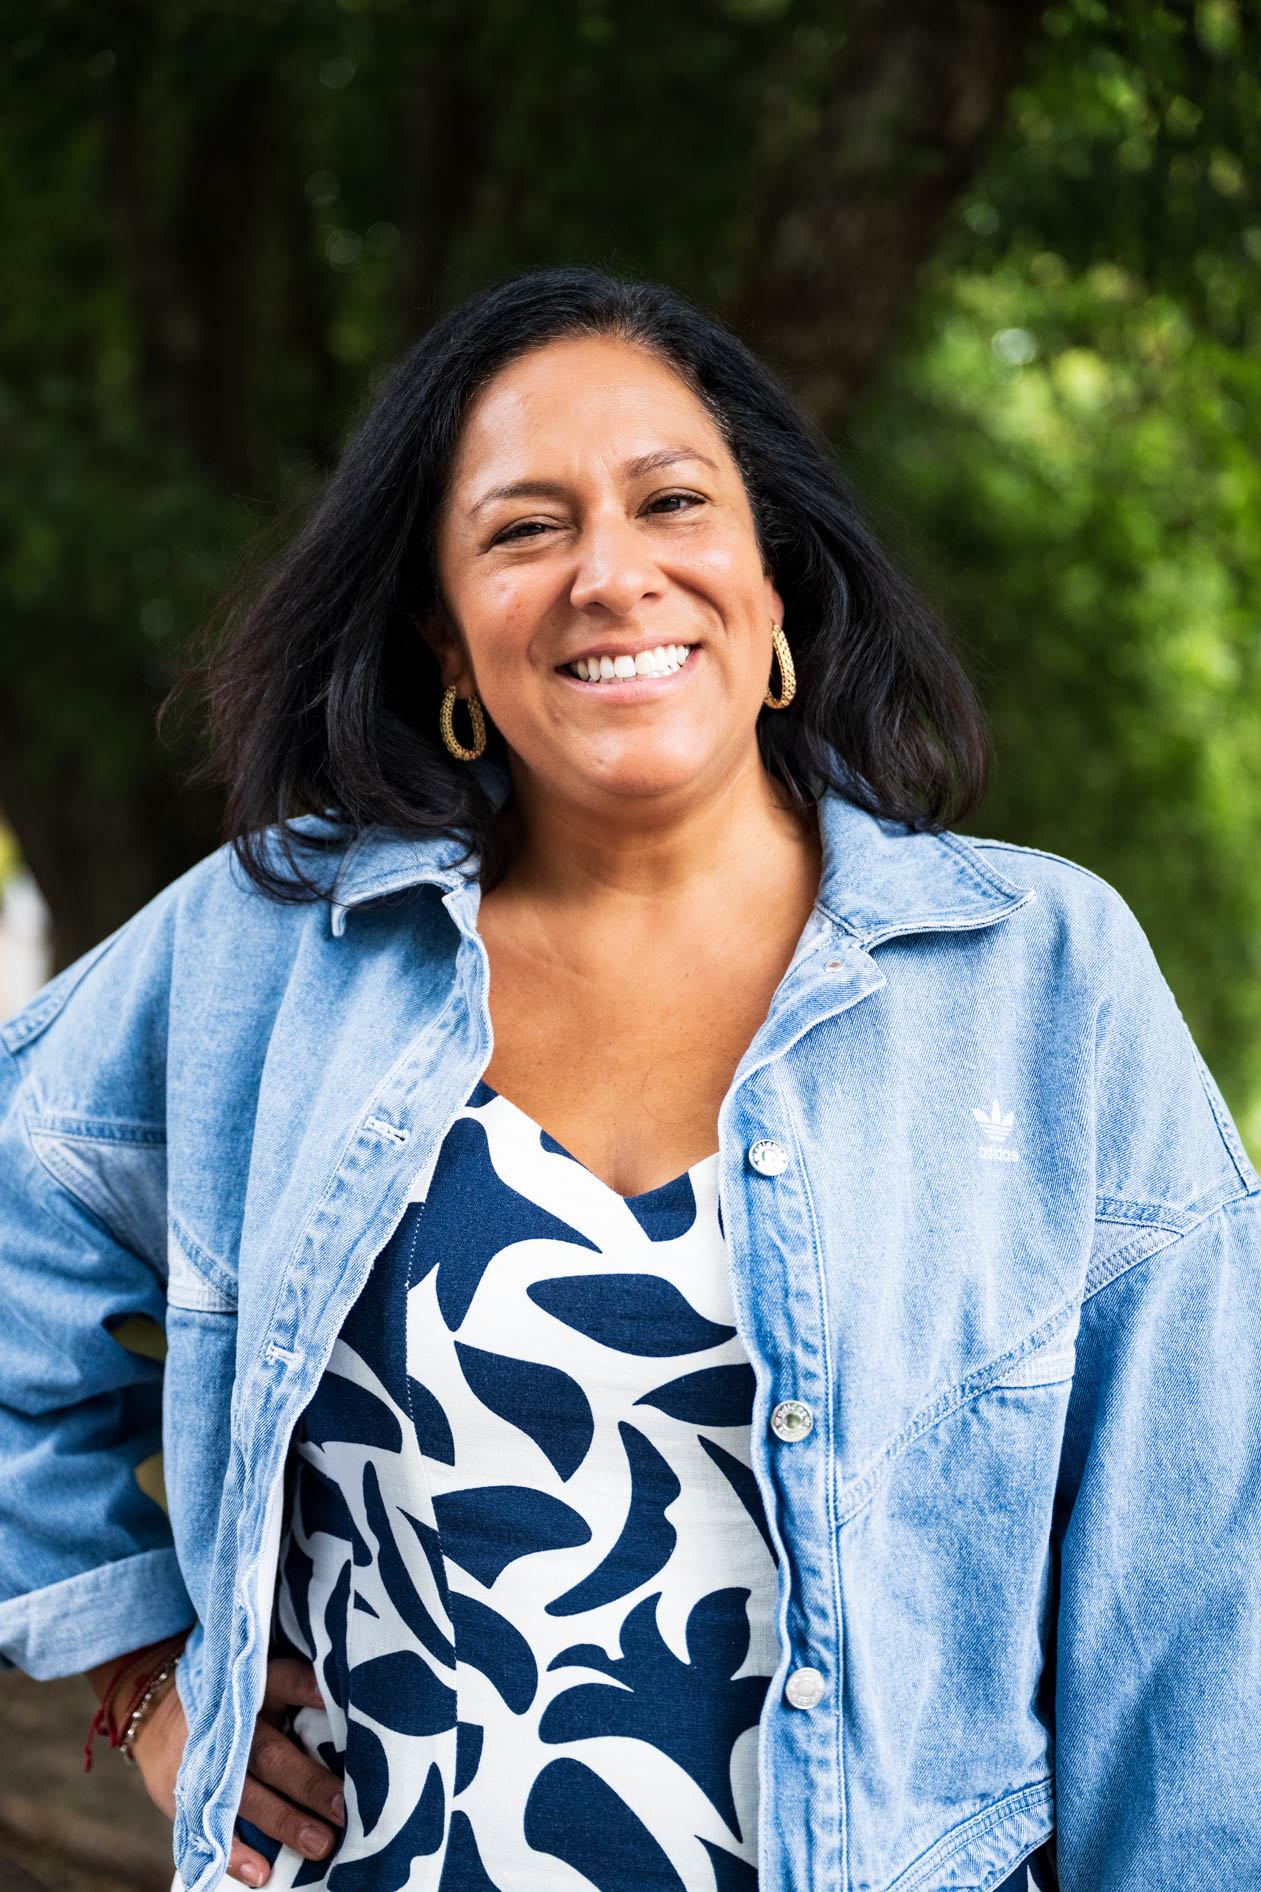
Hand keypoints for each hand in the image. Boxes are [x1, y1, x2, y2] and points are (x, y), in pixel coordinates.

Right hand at [131, 1656, 344, 1887]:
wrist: (160, 1714)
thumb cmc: (238, 1703)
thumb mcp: (259, 1684)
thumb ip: (299, 1698)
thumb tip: (365, 1720)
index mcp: (253, 1689)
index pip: (284, 1681)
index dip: (309, 1690)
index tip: (340, 1705)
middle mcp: (232, 1725)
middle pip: (271, 1753)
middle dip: (308, 1783)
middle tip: (345, 1809)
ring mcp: (208, 1764)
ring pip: (246, 1795)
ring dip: (283, 1822)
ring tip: (320, 1845)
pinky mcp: (189, 1797)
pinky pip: (209, 1830)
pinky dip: (235, 1855)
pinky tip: (262, 1873)